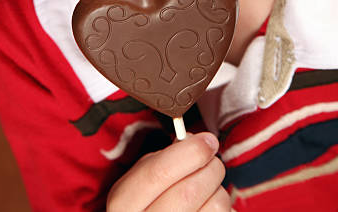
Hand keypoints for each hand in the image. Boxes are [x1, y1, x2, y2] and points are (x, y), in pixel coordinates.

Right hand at [107, 132, 232, 210]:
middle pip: (190, 191)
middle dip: (210, 168)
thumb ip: (164, 158)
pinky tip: (207, 208)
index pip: (159, 173)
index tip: (208, 141)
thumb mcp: (140, 178)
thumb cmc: (144, 203)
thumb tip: (196, 141)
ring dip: (218, 191)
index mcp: (124, 202)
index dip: (190, 152)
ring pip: (214, 207)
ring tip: (207, 190)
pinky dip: (223, 209)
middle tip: (212, 162)